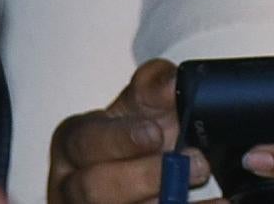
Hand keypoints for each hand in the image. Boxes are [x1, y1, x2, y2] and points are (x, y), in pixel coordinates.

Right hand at [48, 59, 209, 203]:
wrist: (144, 165)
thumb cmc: (134, 133)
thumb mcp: (141, 103)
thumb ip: (153, 86)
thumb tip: (171, 82)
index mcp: (73, 143)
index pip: (85, 141)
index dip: (120, 139)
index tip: (155, 134)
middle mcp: (72, 184)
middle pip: (94, 187)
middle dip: (145, 176)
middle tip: (193, 162)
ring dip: (163, 201)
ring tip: (201, 181)